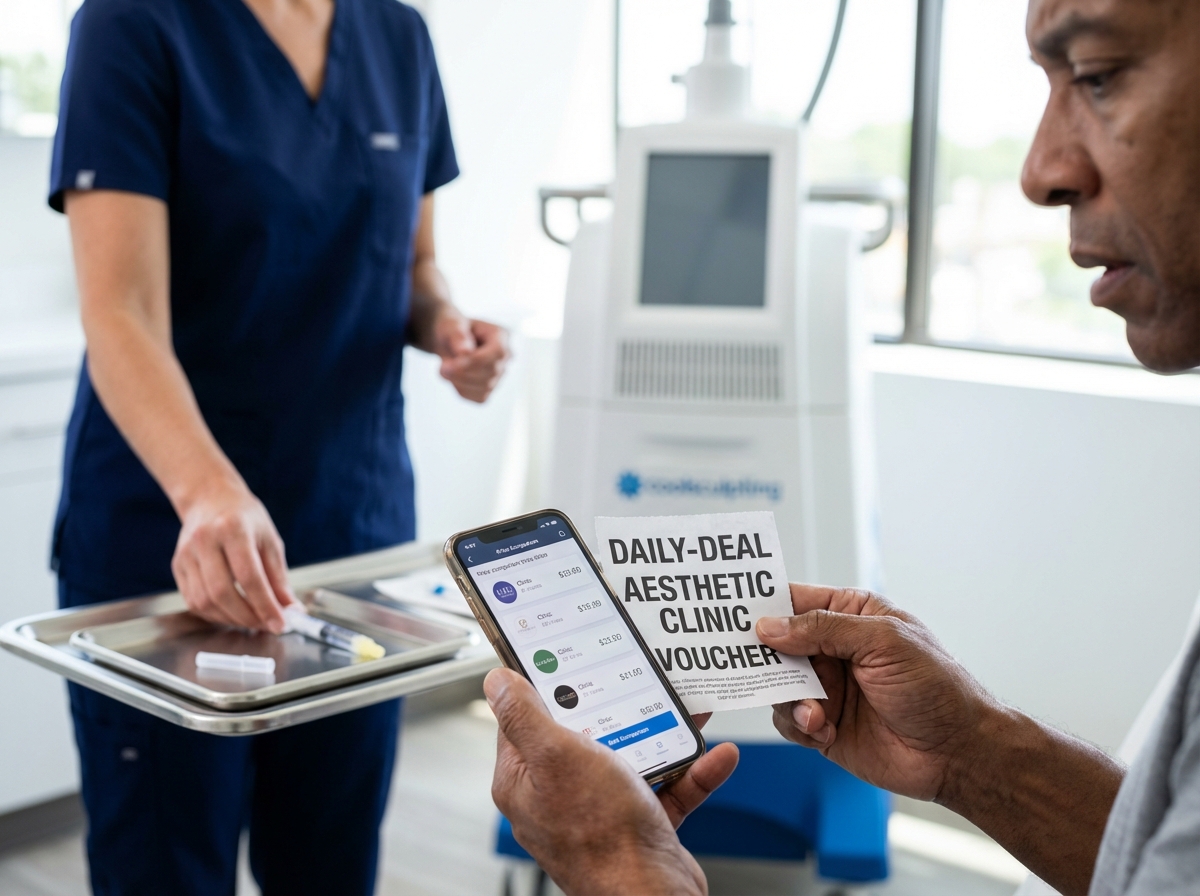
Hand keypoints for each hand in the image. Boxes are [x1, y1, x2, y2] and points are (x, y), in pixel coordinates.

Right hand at [171, 478, 294, 632]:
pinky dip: (215, 614)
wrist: (209, 497)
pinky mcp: (177, 566)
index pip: (249, 577)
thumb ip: (278, 577)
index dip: (265, 605)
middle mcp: (204, 540)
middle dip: (247, 617)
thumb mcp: (269, 540)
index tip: (280, 624)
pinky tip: (232, 613)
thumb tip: (291, 610)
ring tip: (252, 620)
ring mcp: (186, 554)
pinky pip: (193, 601)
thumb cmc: (244, 517)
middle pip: (223, 593)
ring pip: (205, 601)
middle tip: (267, 625)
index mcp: (232, 528)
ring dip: (231, 619)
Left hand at [432, 311, 509, 402]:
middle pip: (491, 372)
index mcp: (501, 336)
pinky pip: (478, 398)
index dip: (477, 360)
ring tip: (445, 368)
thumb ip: (457, 335)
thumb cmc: (452, 330)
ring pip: (485, 388)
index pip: (498, 352)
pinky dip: (461, 390)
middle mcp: (506, 357)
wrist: (449, 342)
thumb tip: (464, 352)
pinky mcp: (490, 390)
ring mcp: (500, 375)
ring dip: (460, 382)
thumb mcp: (450, 325)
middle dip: (464, 373)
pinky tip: (453, 378)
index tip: (454, 362)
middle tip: (442, 367)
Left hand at [485, 668, 738, 895]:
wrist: (653, 895)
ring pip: (630, 757)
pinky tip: (714, 754)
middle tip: (635, 675)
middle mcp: (558, 797)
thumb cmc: (601, 835)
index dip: (543, 685)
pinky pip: (667, 788)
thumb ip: (525, 716)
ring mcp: (599, 813)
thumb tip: (496, 680)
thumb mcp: (557, 756)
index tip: (566, 655)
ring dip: (661, 733)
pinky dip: (692, 770)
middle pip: (582, 733)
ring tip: (684, 710)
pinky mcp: (638, 827)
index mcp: (525, 780)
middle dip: (614, 705)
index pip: (524, 719)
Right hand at [756, 584, 994, 802]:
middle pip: (776, 644)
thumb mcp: (883, 642)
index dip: (764, 604)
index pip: (795, 600)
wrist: (958, 753)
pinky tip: (824, 731)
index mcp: (851, 615)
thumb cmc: (936, 688)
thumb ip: (823, 629)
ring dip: (790, 699)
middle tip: (758, 668)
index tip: (733, 613)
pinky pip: (788, 720)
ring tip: (817, 713)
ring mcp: (828, 687)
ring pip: (777, 685)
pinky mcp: (824, 724)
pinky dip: (800, 725)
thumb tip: (770, 626)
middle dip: (767, 659)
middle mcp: (834, 648)